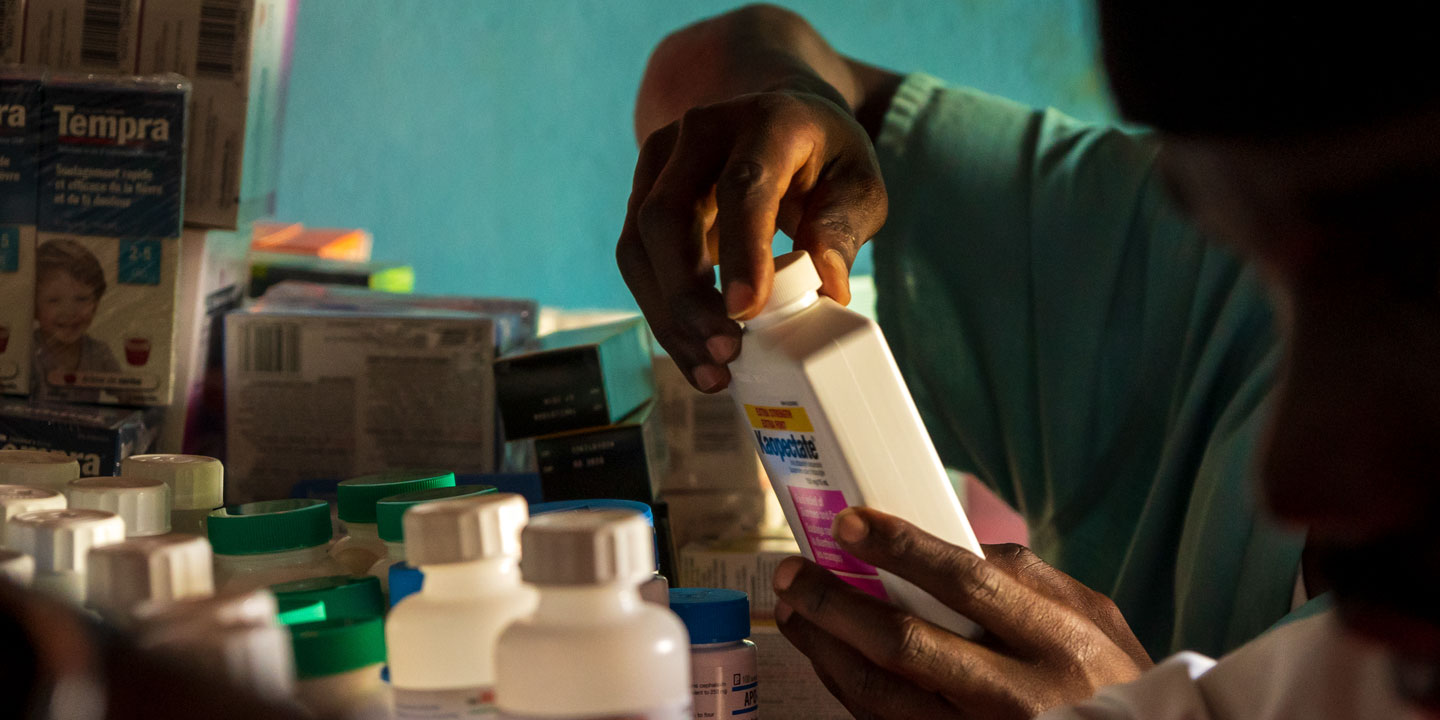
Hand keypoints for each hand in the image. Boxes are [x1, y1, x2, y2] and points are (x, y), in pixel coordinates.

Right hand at [616, 90, 887, 391]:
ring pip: (639, 245)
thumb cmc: (826, 159)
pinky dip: (662, 313)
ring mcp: (661, 160)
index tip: (746, 311)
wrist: (780, 118)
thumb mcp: (859, 183)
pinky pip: (637, 261)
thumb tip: (827, 288)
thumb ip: (844, 228)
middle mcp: (701, 131)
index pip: (743, 184)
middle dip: (688, 296)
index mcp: (766, 120)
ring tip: (712, 369)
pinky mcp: (642, 193)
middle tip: (726, 352)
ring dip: (668, 315)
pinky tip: (695, 353)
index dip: (741, 249)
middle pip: (668, 216)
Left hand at [773, 507, 1152, 719]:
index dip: (900, 549)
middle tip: (793, 572)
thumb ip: (1034, 579)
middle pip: (905, 642)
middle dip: (836, 603)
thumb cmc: (1114, 685)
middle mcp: (1018, 695)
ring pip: (881, 694)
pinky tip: (829, 659)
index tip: (849, 523)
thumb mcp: (1097, 623)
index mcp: (1057, 642)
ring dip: (826, 649)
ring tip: (794, 613)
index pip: (966, 582)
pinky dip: (848, 689)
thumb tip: (959, 542)